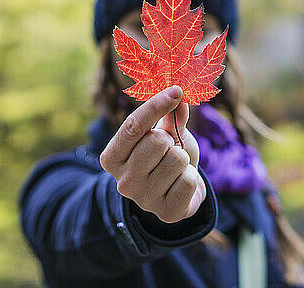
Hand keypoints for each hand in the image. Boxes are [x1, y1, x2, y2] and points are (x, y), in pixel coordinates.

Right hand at [100, 86, 204, 222]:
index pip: (133, 126)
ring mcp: (143, 199)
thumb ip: (170, 116)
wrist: (179, 192)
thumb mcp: (165, 133)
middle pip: (157, 142)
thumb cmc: (166, 156)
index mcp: (112, 157)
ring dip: (183, 159)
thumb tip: (179, 95)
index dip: (155, 106)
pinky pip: (189, 181)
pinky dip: (191, 177)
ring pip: (177, 160)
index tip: (176, 90)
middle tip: (169, 150)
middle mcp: (122, 181)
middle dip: (171, 141)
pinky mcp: (166, 213)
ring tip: (176, 168)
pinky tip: (181, 183)